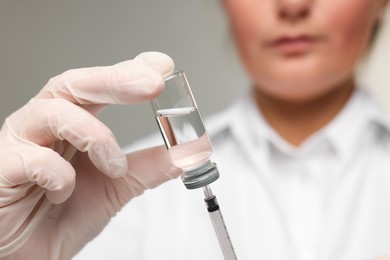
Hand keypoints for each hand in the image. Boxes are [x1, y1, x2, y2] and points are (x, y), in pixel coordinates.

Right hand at [0, 52, 180, 258]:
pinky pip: (32, 158)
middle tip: (151, 83)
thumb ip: (152, 166)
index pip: (99, 85)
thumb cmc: (63, 214)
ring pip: (54, 112)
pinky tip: (65, 191)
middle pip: (75, 84)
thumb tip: (191, 150)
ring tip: (115, 165)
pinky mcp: (3, 169)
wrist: (31, 253)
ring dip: (95, 136)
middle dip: (115, 80)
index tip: (161, 66)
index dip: (128, 71)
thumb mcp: (118, 185)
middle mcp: (44, 125)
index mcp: (72, 122)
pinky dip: (60, 174)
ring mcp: (20, 143)